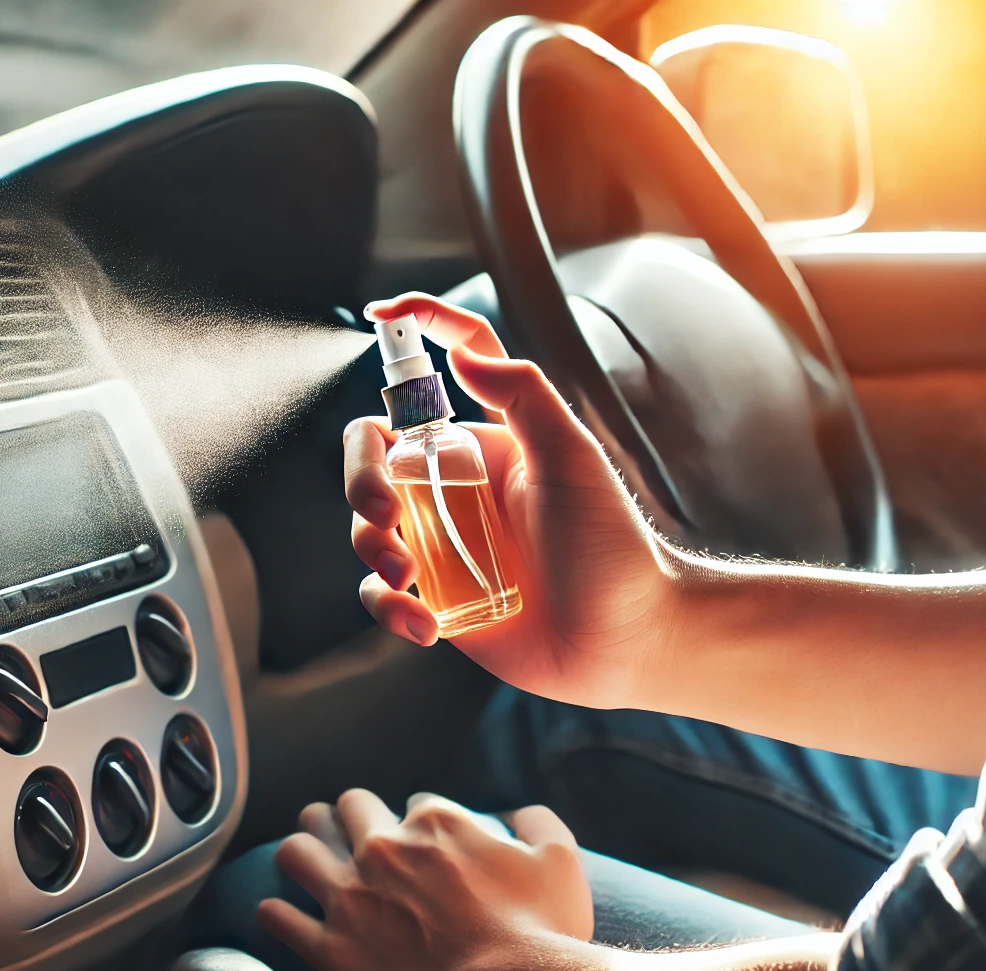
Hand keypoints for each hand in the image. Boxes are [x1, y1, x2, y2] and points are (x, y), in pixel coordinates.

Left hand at [257, 790, 596, 970]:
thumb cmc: (542, 930)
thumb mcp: (559, 859)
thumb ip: (536, 821)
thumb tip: (515, 812)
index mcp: (434, 822)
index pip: (412, 804)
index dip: (419, 824)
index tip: (426, 847)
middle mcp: (383, 849)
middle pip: (346, 809)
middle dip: (350, 819)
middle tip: (354, 837)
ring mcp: (351, 897)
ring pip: (297, 850)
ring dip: (303, 851)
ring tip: (308, 861)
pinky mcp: (332, 948)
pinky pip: (278, 918)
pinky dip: (277, 914)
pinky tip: (282, 914)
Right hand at [349, 293, 673, 707]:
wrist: (627, 639)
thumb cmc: (612, 545)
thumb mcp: (572, 455)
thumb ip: (522, 394)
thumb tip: (464, 353)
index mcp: (482, 445)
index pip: (437, 375)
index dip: (411, 334)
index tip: (380, 315)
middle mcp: (453, 488)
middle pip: (373, 457)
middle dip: (359, 479)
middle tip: (383, 513)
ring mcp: (441, 543)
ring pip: (366, 526)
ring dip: (372, 547)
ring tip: (409, 577)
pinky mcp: (436, 598)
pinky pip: (381, 593)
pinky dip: (388, 607)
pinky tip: (426, 624)